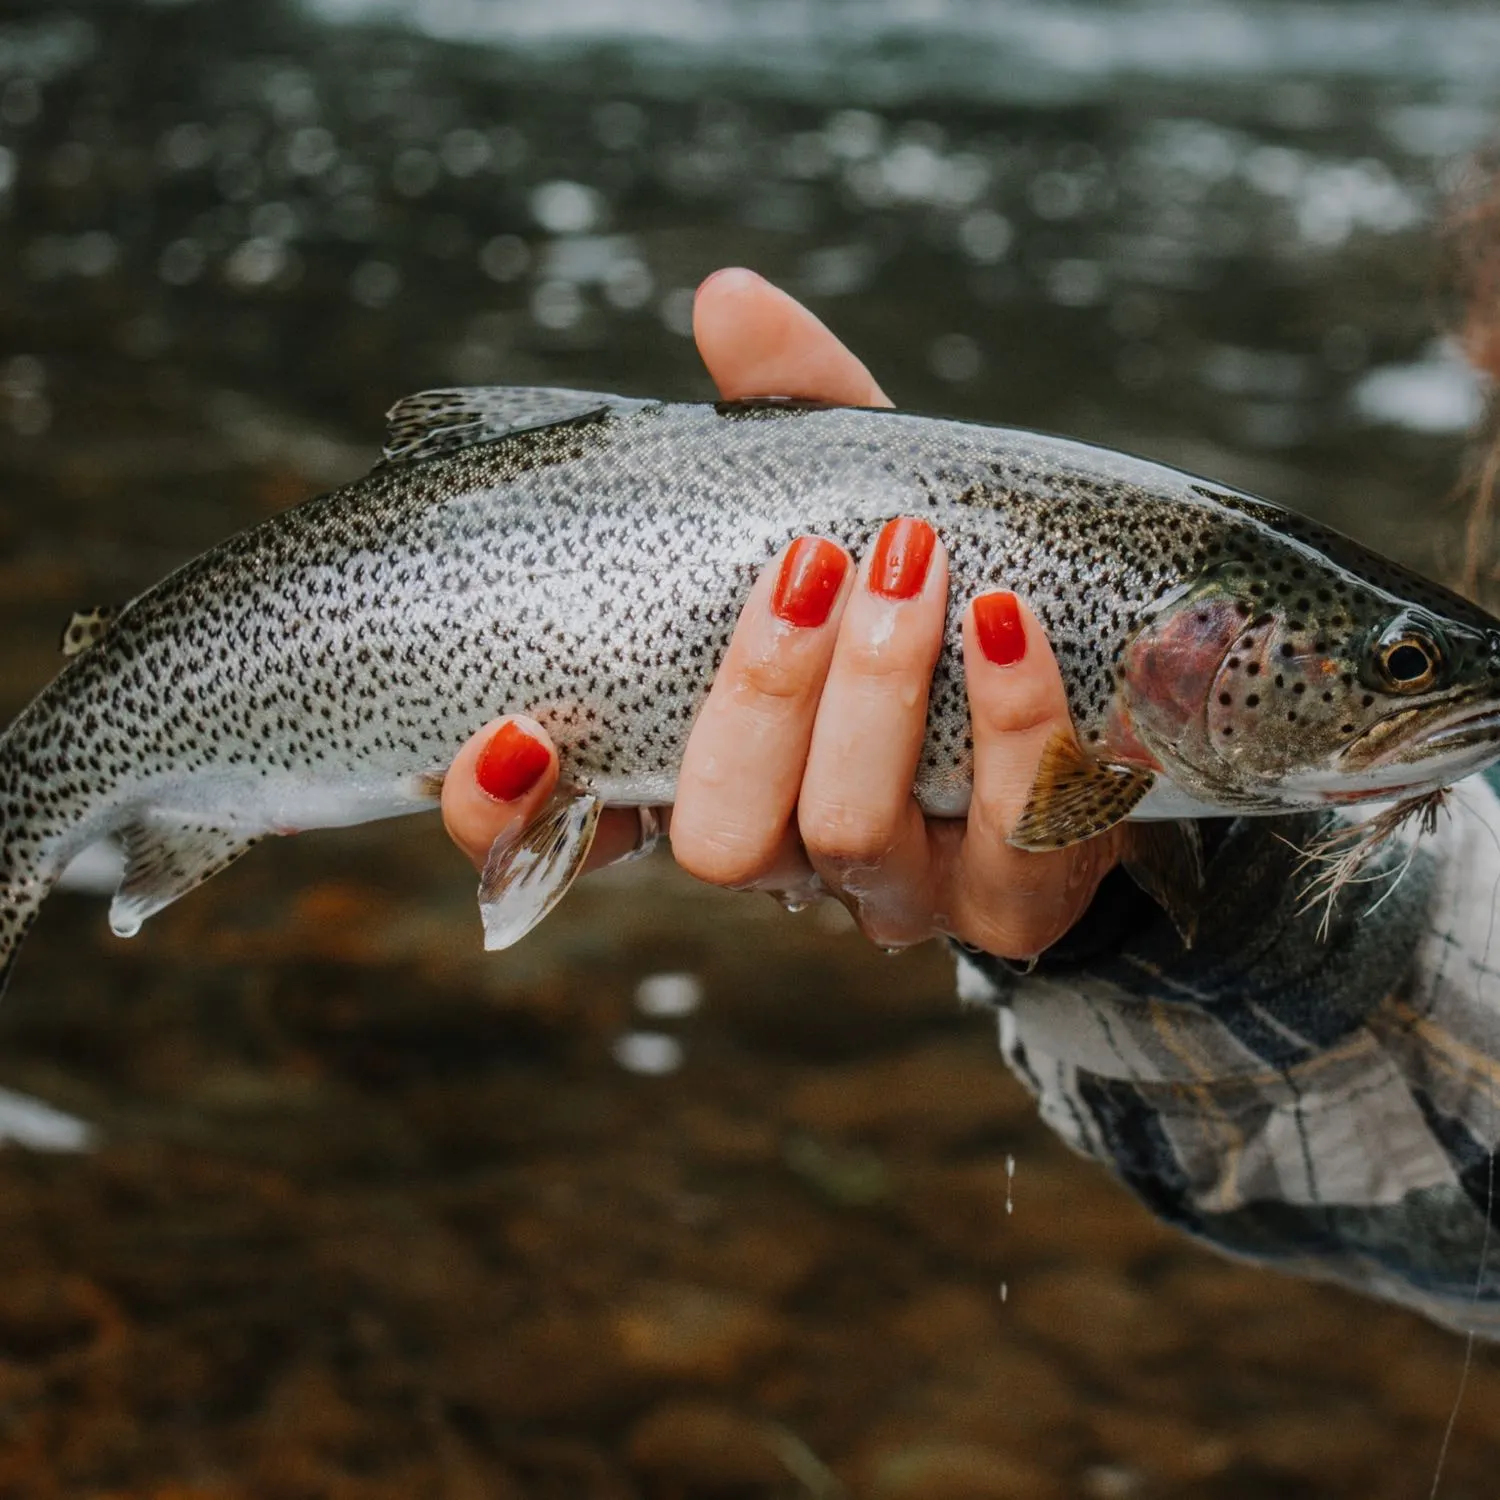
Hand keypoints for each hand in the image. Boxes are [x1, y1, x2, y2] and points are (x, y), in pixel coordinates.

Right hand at [442, 268, 1121, 958]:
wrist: (1090, 690)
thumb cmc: (932, 600)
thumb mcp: (857, 500)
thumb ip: (789, 414)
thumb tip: (730, 298)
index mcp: (711, 774)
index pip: (569, 835)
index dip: (511, 817)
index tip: (515, 731)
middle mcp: (789, 852)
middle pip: (718, 840)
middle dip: (753, 701)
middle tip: (805, 569)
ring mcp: (900, 888)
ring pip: (843, 837)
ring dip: (867, 693)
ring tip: (906, 559)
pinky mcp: (1016, 897)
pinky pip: (1009, 839)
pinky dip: (1010, 719)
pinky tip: (1009, 617)